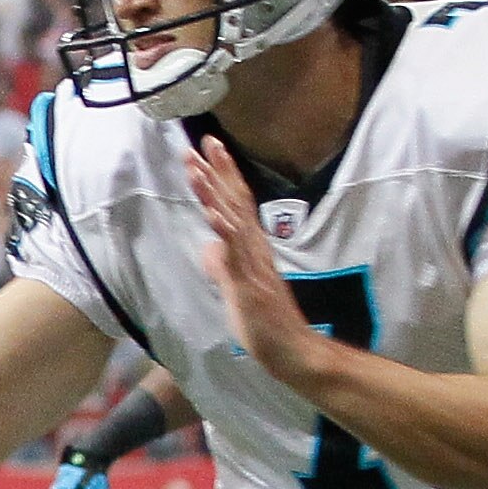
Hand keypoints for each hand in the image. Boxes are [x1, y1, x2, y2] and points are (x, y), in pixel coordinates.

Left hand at [185, 138, 325, 389]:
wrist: (289, 348)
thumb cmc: (264, 323)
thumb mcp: (235, 289)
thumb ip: (221, 266)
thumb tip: (208, 249)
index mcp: (251, 247)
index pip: (236, 204)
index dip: (223, 176)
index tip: (210, 150)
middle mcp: (253, 246)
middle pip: (234, 200)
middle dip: (218, 169)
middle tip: (204, 140)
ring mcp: (251, 261)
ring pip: (231, 217)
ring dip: (213, 190)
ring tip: (197, 164)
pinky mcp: (248, 280)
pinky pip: (234, 249)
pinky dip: (222, 227)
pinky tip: (211, 209)